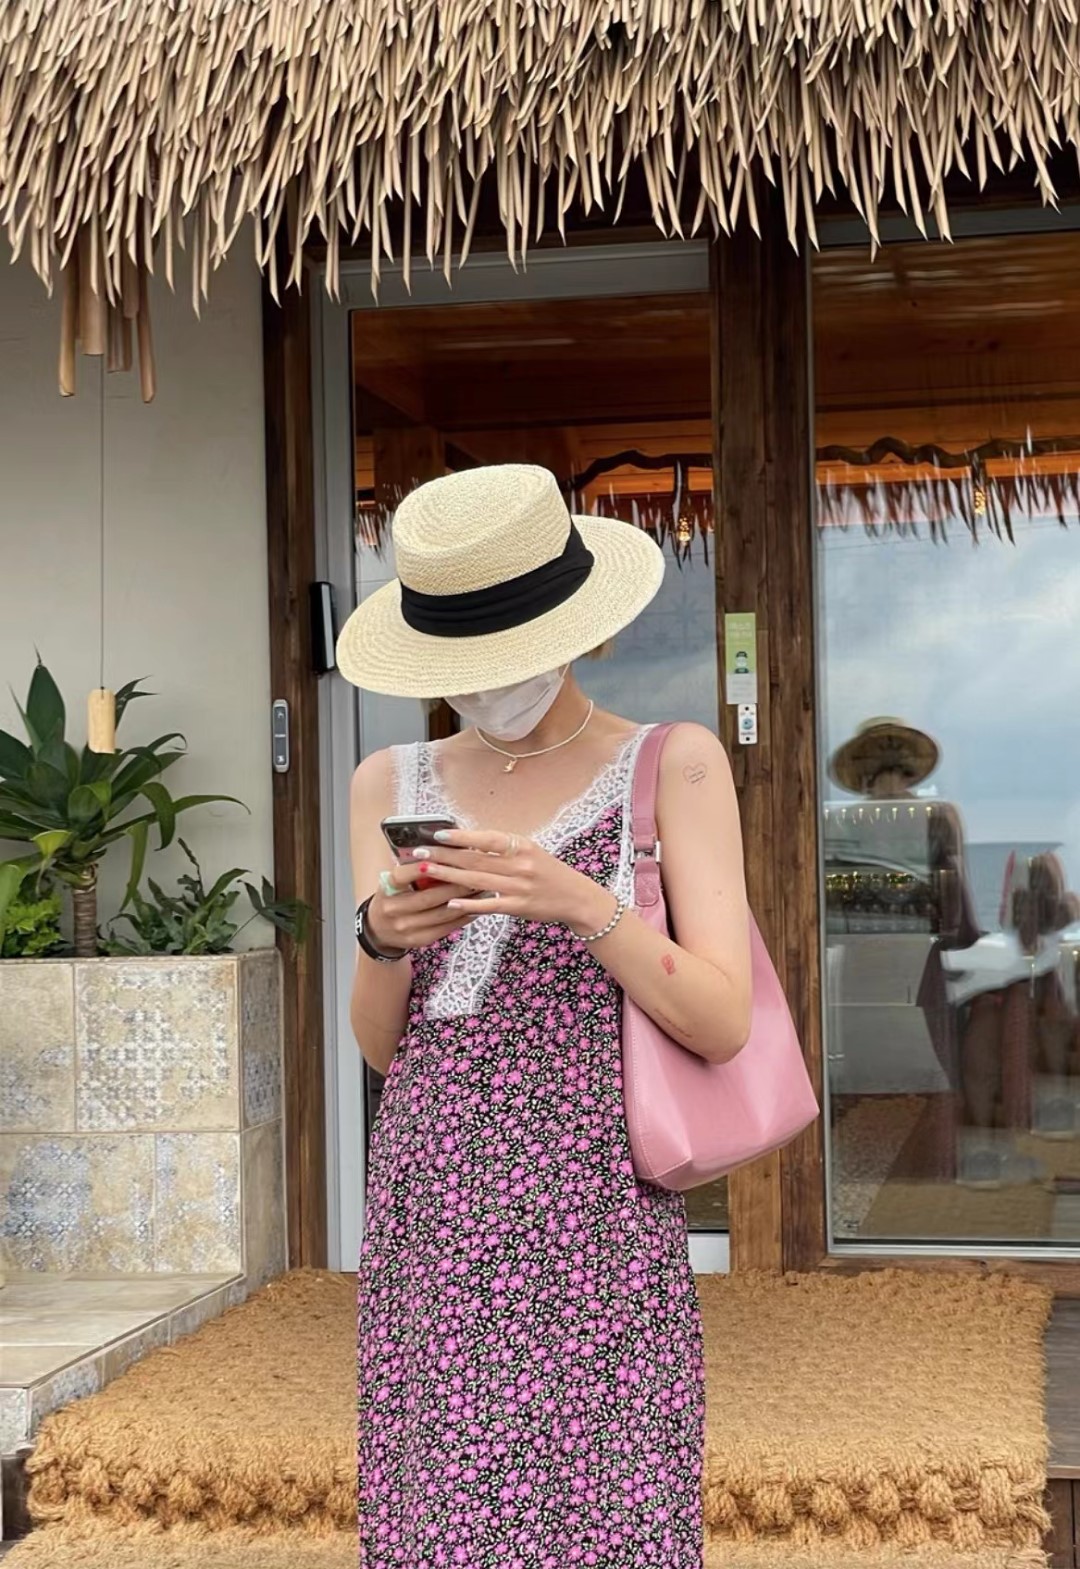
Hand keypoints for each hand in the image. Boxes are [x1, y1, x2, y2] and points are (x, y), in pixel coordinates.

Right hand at [366, 858, 477, 953]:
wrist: (379, 929)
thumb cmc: (394, 897)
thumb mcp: (396, 881)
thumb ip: (415, 869)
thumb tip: (445, 852)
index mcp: (387, 888)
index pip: (402, 876)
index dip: (418, 868)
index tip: (437, 858)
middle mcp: (393, 909)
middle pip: (428, 897)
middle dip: (455, 885)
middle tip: (475, 874)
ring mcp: (406, 927)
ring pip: (442, 914)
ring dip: (465, 902)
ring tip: (483, 890)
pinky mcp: (419, 940)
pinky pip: (446, 928)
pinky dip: (463, 917)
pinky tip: (476, 907)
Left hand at [413, 828, 615, 934]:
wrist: (576, 898)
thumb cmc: (549, 872)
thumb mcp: (530, 851)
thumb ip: (502, 847)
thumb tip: (468, 841)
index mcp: (522, 846)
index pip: (486, 838)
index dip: (461, 836)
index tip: (438, 834)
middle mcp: (520, 864)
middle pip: (475, 859)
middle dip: (444, 856)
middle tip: (419, 852)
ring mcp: (519, 887)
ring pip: (477, 880)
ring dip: (449, 876)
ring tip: (426, 871)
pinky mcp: (518, 907)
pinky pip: (490, 905)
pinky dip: (470, 904)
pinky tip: (450, 903)